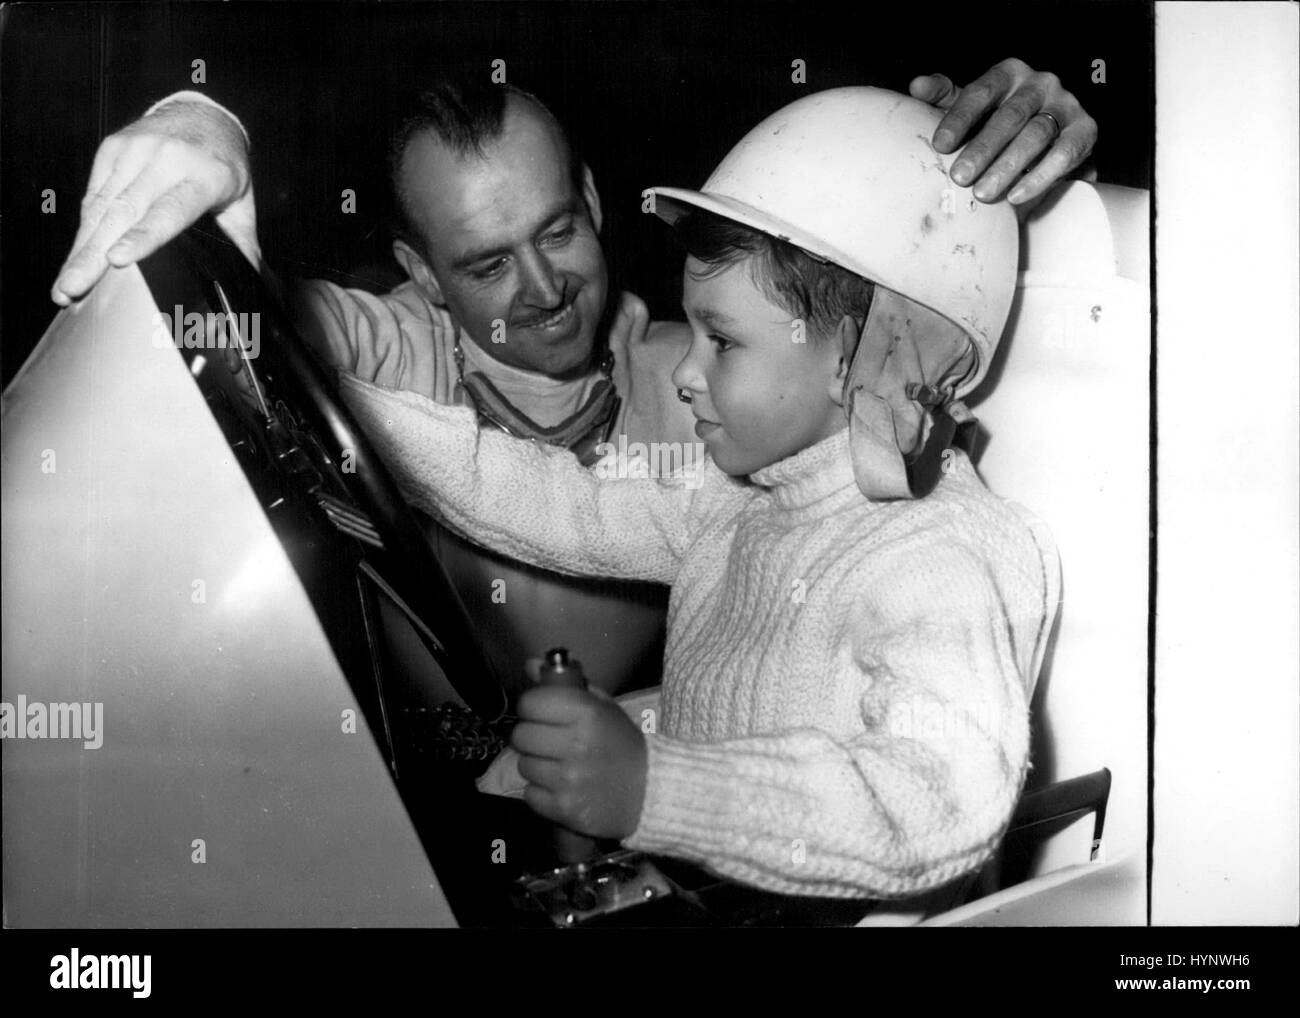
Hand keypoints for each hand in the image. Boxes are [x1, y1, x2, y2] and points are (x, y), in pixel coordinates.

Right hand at [51, 98, 253, 305]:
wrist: (203, 114)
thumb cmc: (223, 164)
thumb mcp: (242, 203)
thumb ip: (242, 244)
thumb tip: (249, 284)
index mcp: (205, 176)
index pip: (170, 210)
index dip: (142, 236)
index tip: (117, 259)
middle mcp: (166, 160)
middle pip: (123, 213)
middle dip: (93, 255)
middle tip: (72, 288)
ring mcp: (135, 151)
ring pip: (100, 207)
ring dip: (80, 248)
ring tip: (66, 284)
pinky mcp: (112, 148)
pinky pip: (93, 196)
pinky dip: (83, 229)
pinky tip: (74, 257)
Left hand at [511, 683, 647, 839]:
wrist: (651, 793)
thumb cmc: (622, 744)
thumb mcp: (602, 707)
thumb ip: (566, 684)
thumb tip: (529, 664)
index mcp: (587, 713)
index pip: (529, 703)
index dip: (533, 708)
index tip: (544, 714)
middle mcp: (576, 744)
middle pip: (520, 736)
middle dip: (532, 738)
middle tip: (551, 743)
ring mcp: (569, 779)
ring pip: (524, 766)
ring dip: (537, 766)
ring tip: (560, 766)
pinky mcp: (564, 808)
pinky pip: (530, 794)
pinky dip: (542, 792)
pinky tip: (563, 788)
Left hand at [910, 58, 1097, 205]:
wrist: (1050, 141)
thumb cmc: (998, 122)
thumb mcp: (971, 108)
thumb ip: (944, 96)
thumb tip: (917, 86)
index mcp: (1008, 74)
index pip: (981, 92)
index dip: (960, 118)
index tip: (940, 146)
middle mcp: (1040, 83)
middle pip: (1010, 115)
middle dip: (982, 148)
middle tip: (959, 178)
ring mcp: (1066, 105)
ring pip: (1037, 134)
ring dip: (1008, 166)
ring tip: (983, 193)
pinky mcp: (1086, 130)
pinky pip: (1065, 153)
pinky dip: (1041, 176)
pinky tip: (1017, 196)